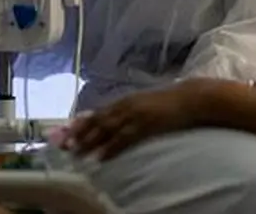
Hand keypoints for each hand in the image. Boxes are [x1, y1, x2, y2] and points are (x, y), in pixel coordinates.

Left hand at [66, 86, 194, 160]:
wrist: (189, 98)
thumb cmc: (168, 101)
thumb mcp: (143, 101)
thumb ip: (126, 108)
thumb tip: (109, 117)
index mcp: (125, 99)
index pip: (98, 112)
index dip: (82, 122)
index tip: (67, 131)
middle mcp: (126, 105)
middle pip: (98, 120)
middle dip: (80, 133)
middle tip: (66, 145)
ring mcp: (136, 114)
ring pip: (107, 129)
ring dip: (90, 141)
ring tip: (77, 152)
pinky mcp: (146, 124)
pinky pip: (124, 138)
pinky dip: (110, 148)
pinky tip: (101, 157)